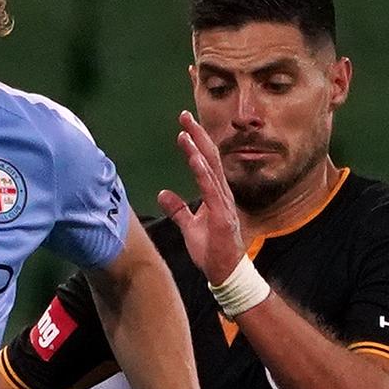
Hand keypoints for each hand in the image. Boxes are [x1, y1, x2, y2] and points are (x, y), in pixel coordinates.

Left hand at [158, 110, 245, 285]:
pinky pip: (211, 190)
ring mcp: (223, 203)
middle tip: (185, 116)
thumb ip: (178, 209)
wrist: (225, 273)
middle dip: (198, 135)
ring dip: (198, 150)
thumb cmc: (212, 250)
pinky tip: (195, 160)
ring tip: (186, 133)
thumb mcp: (189, 226)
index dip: (196, 142)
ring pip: (211, 170)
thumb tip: (162, 193)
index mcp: (215, 193)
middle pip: (210, 158)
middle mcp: (221, 193)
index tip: (184, 125)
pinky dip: (203, 173)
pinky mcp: (222, 216)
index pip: (206, 161)